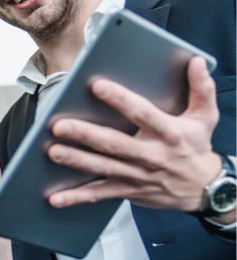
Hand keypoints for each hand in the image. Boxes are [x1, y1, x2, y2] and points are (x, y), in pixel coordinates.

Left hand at [47, 56, 221, 210]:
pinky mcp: (128, 190)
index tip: (96, 85)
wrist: (204, 189)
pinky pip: (99, 194)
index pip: (142, 113)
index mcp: (169, 133)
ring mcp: (137, 175)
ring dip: (76, 161)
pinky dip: (76, 197)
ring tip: (52, 151)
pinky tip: (54, 198)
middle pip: (114, 143)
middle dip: (85, 134)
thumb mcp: (206, 117)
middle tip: (59, 125)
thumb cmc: (197, 147)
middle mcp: (151, 155)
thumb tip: (196, 62)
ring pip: (102, 167)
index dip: (120, 99)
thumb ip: (201, 89)